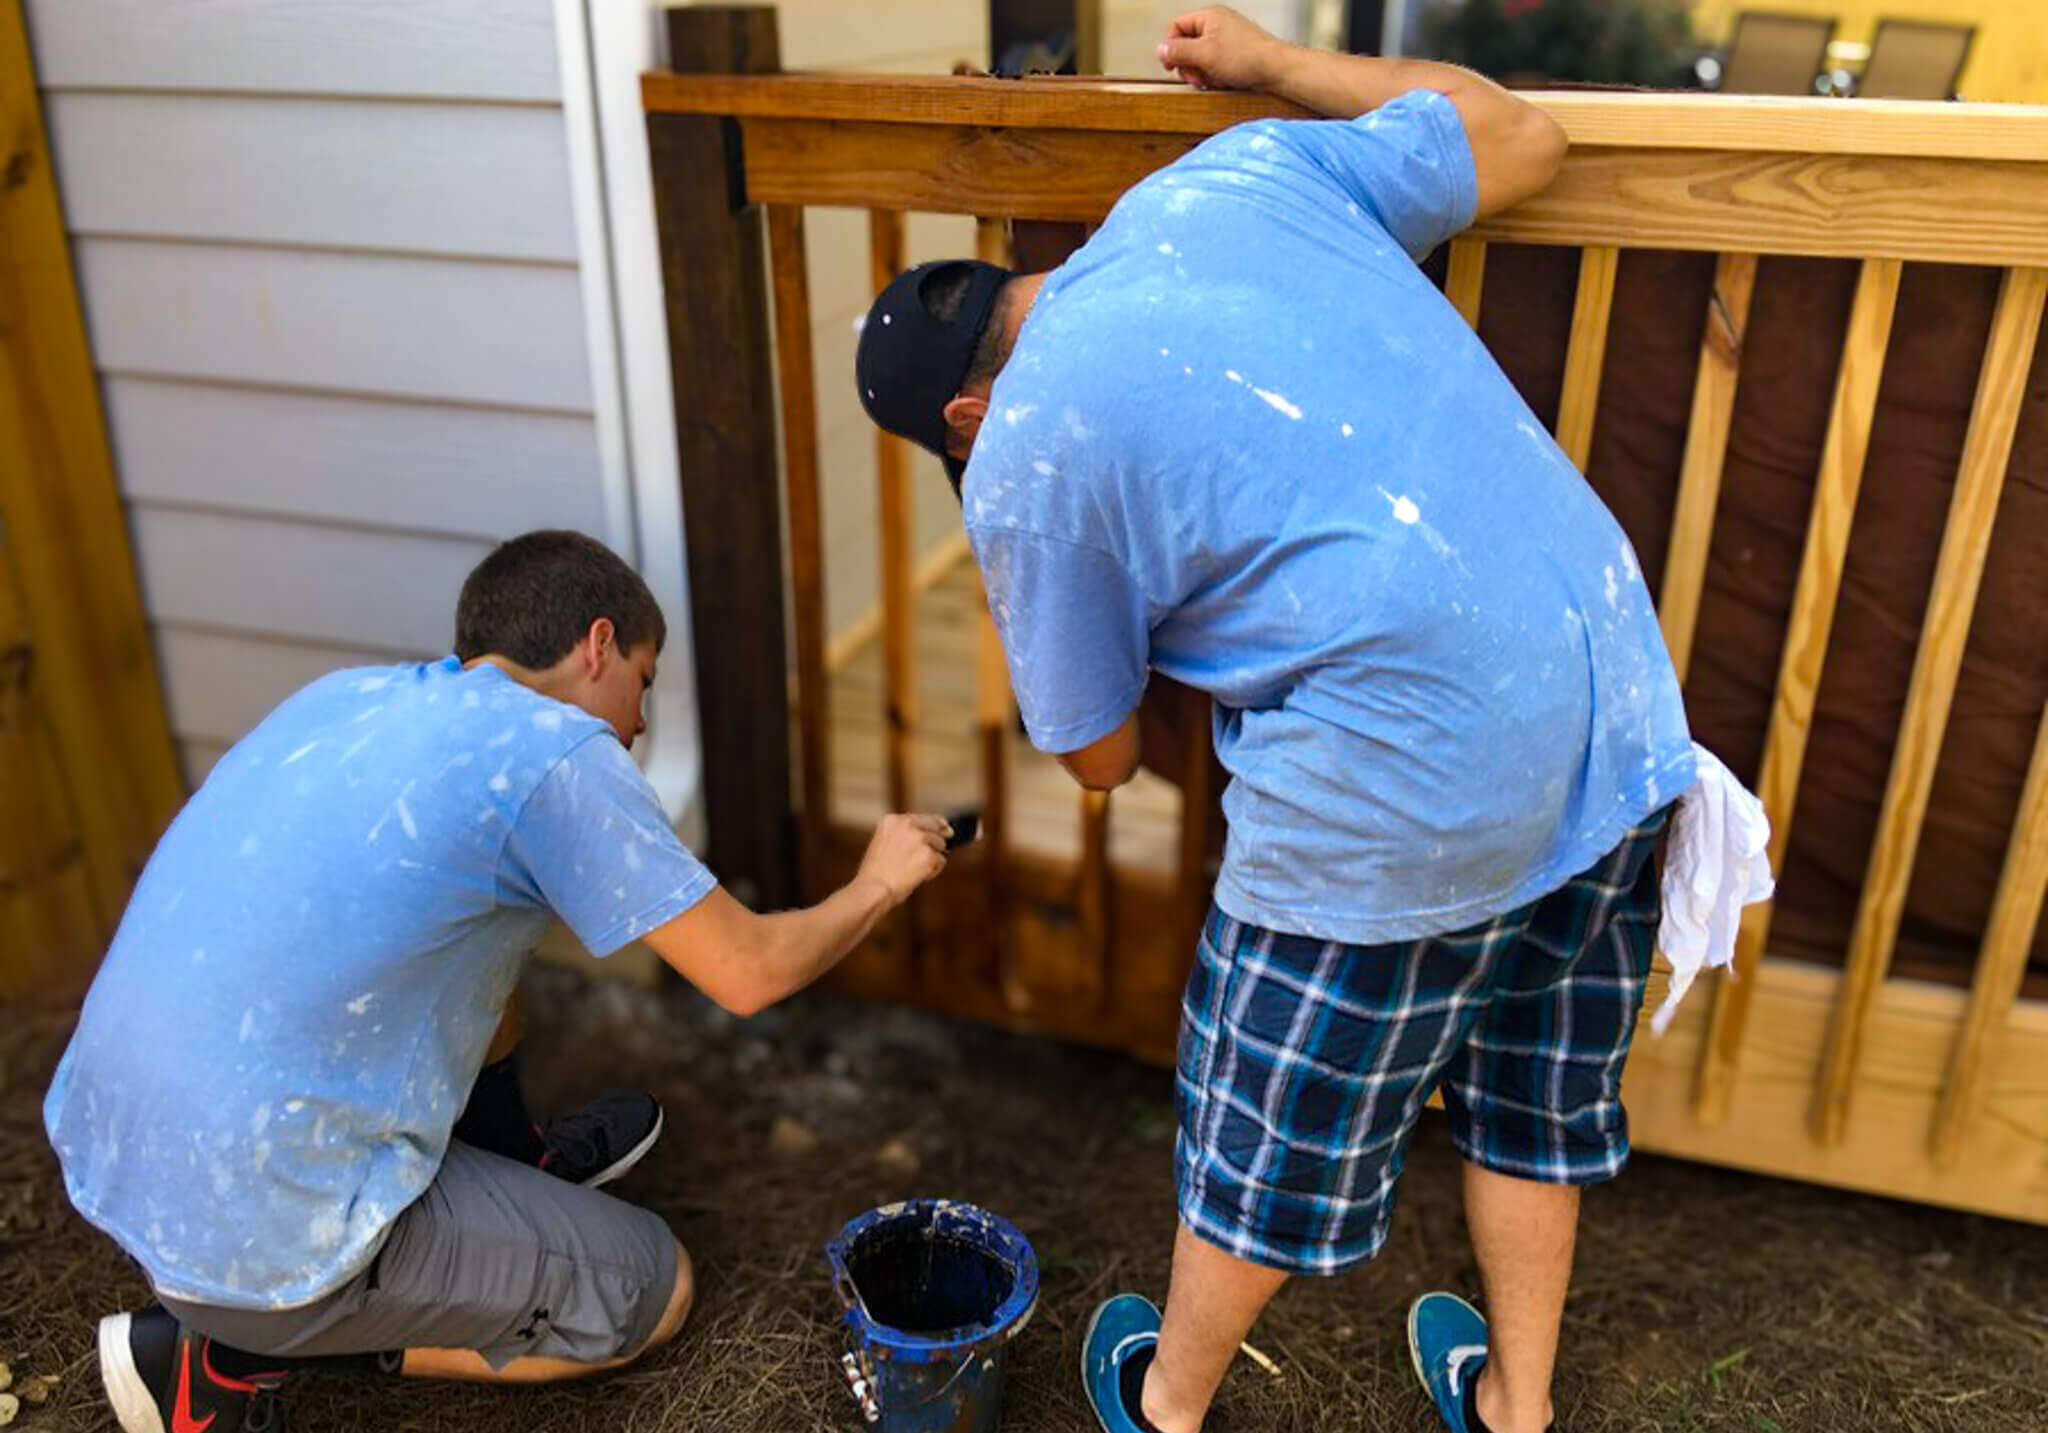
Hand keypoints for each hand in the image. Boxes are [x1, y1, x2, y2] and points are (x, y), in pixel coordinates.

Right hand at [856, 813, 948, 904]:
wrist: (873, 889)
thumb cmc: (876, 874)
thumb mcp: (883, 843)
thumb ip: (902, 835)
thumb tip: (931, 835)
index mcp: (892, 820)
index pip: (923, 818)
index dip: (935, 825)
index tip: (944, 827)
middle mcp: (907, 824)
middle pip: (937, 828)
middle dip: (938, 840)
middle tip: (943, 848)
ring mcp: (919, 839)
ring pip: (940, 845)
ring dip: (932, 858)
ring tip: (912, 870)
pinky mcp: (929, 855)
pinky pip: (940, 861)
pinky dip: (933, 871)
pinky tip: (916, 877)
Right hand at [1158, 6, 1287, 92]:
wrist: (1277, 70)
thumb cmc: (1245, 58)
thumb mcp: (1204, 54)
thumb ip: (1178, 51)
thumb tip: (1160, 50)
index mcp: (1209, 17)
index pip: (1177, 27)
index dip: (1171, 47)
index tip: (1171, 67)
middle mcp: (1218, 24)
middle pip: (1187, 44)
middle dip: (1189, 65)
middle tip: (1196, 79)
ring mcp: (1227, 39)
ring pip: (1201, 57)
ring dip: (1202, 73)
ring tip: (1212, 81)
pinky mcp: (1235, 53)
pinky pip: (1215, 64)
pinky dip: (1215, 75)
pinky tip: (1223, 81)